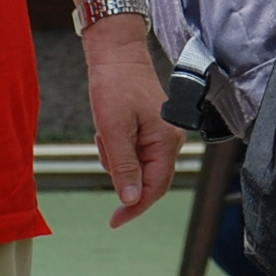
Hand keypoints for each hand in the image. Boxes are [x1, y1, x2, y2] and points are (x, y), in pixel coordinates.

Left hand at [82, 17, 184, 228]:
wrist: (116, 54)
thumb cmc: (115, 86)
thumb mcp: (113, 130)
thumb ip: (124, 166)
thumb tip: (131, 199)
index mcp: (166, 141)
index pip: (155, 187)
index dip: (135, 207)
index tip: (115, 221)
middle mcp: (172, 140)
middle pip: (151, 180)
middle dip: (124, 180)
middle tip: (103, 160)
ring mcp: (164, 133)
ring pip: (141, 166)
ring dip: (119, 161)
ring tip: (105, 135)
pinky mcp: (154, 128)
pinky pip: (138, 152)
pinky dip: (120, 150)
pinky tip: (110, 130)